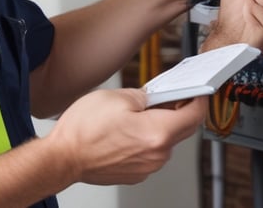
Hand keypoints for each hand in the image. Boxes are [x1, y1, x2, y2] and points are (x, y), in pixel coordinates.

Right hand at [47, 89, 206, 184]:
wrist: (63, 158)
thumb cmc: (83, 130)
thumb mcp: (116, 97)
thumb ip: (144, 95)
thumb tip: (154, 97)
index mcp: (157, 132)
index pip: (194, 115)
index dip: (199, 99)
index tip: (199, 90)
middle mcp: (157, 154)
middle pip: (183, 129)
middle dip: (180, 110)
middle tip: (169, 95)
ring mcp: (147, 167)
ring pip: (166, 141)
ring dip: (160, 125)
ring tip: (139, 112)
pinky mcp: (136, 173)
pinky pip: (151, 152)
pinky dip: (147, 139)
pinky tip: (129, 129)